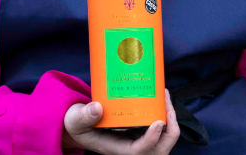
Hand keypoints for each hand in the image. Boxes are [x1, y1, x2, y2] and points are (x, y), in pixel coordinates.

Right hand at [62, 88, 179, 153]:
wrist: (80, 123)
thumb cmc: (78, 124)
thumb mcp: (75, 120)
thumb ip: (83, 116)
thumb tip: (97, 108)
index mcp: (118, 149)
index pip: (140, 151)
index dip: (152, 139)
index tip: (157, 122)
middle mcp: (132, 148)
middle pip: (160, 149)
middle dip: (169, 130)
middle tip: (166, 105)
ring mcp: (138, 140)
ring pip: (164, 140)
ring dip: (170, 121)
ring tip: (164, 97)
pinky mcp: (141, 132)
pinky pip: (160, 130)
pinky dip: (164, 116)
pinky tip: (159, 97)